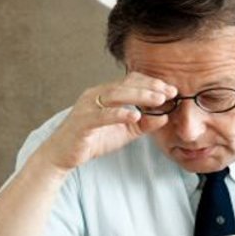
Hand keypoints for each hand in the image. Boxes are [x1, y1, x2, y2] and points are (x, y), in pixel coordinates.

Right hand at [36, 72, 176, 171]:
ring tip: (158, 100)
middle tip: (170, 91)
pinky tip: (134, 116)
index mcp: (106, 94)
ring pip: (115, 95)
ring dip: (139, 96)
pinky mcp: (82, 122)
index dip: (152, 83)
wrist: (62, 155)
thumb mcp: (124, 132)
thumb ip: (143, 125)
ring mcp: (87, 107)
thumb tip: (165, 117)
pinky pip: (101, 115)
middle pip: (126, 84)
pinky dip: (118, 114)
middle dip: (150, 87)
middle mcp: (96, 95)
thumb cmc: (92, 140)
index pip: (131, 80)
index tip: (171, 90)